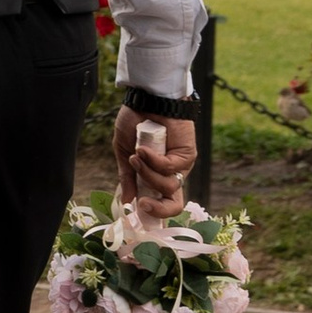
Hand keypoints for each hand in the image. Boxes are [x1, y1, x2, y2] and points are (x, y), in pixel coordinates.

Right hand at [115, 104, 198, 218]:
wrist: (146, 100)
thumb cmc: (135, 123)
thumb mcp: (124, 152)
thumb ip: (127, 177)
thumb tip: (126, 201)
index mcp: (157, 176)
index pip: (161, 203)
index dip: (152, 212)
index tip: (135, 210)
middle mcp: (172, 174)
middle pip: (174, 204)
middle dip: (159, 208)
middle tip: (142, 203)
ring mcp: (181, 166)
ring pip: (168, 186)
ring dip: (148, 174)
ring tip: (136, 155)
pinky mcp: (187, 155)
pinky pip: (170, 168)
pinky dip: (154, 161)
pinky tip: (143, 149)